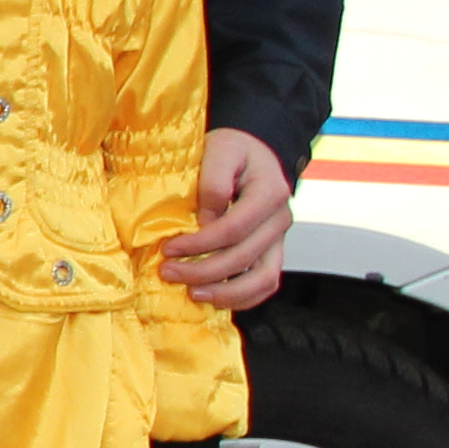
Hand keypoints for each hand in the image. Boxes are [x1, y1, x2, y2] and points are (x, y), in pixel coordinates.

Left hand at [163, 131, 292, 310]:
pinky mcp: (272, 251)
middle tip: (168, 273)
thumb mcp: (220, 149)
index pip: (234, 229)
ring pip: (263, 279)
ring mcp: (279, 239)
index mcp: (270, 192)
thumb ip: (213, 182)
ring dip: (226, 293)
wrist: (252, 153)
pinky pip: (266, 283)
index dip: (199, 244)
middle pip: (245, 257)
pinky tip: (213, 298)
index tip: (168, 249)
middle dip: (203, 271)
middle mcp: (280, 219)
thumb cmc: (232, 150)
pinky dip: (243, 298)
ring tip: (192, 294)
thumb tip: (206, 222)